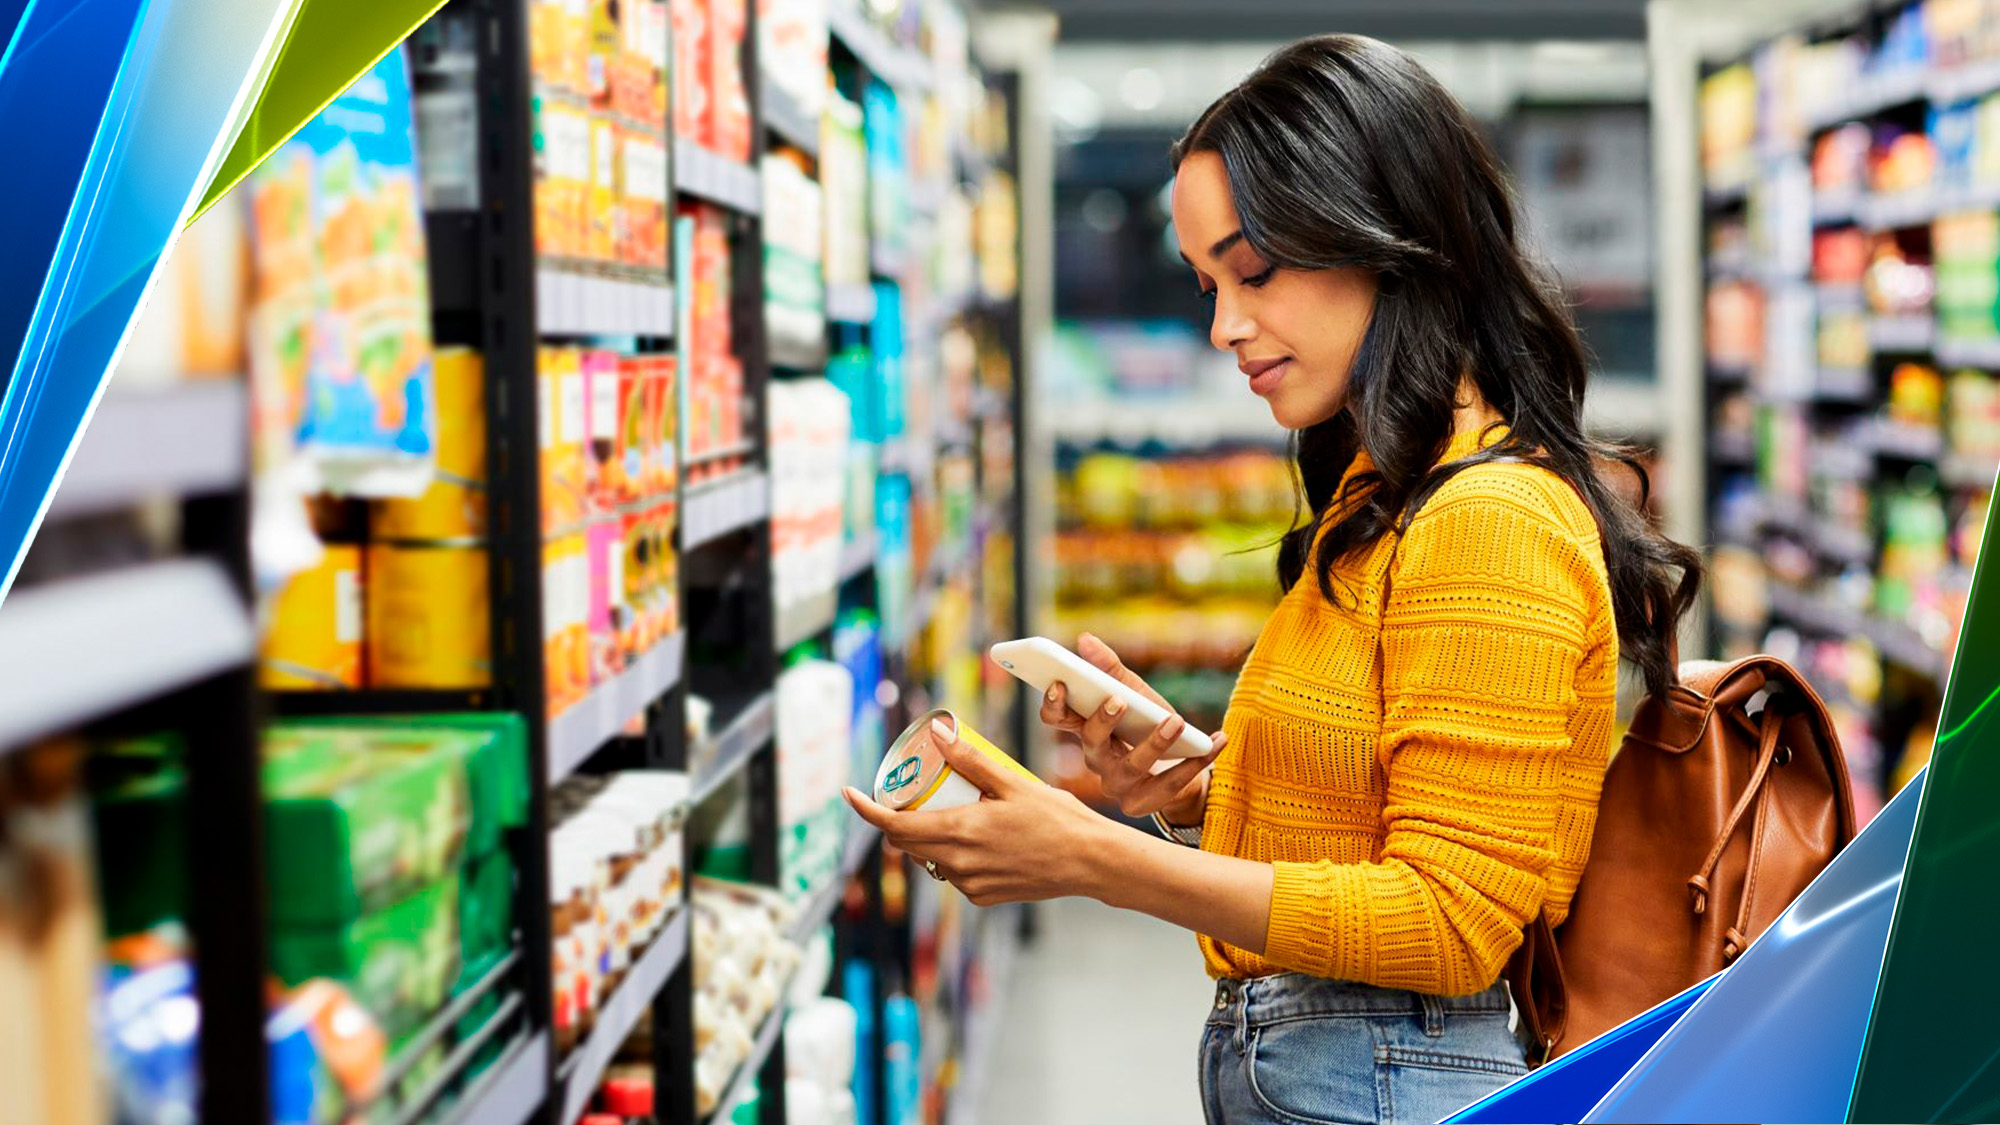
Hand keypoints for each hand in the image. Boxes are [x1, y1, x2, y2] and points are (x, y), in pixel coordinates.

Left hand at [843, 718, 1117, 905]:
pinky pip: (953, 874)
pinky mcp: (983, 896)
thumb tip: (938, 733)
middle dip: (899, 819)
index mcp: (960, 832)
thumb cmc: (1056, 818)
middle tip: (913, 793)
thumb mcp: (1012, 782)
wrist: (1089, 861)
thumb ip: (971, 760)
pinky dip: (954, 855)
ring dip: (929, 836)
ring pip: (930, 859)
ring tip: (955, 811)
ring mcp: (969, 884)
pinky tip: (980, 839)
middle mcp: (958, 863)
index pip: (893, 826)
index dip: (865, 810)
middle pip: (906, 843)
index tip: (850, 793)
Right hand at [1037, 633, 1224, 820]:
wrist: (1182, 767)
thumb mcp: (1135, 693)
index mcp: (1087, 730)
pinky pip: (1169, 784)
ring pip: (1131, 766)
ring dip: (1155, 743)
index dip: (1053, 704)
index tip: (1059, 683)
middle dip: (1102, 722)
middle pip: (1091, 742)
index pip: (1057, 719)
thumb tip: (1085, 639)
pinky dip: (1196, 762)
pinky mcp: (1143, 803)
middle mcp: (1096, 760)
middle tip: (1118, 699)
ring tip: (1176, 720)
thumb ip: (1111, 669)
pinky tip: (1216, 740)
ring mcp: (1118, 786)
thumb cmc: (1149, 726)